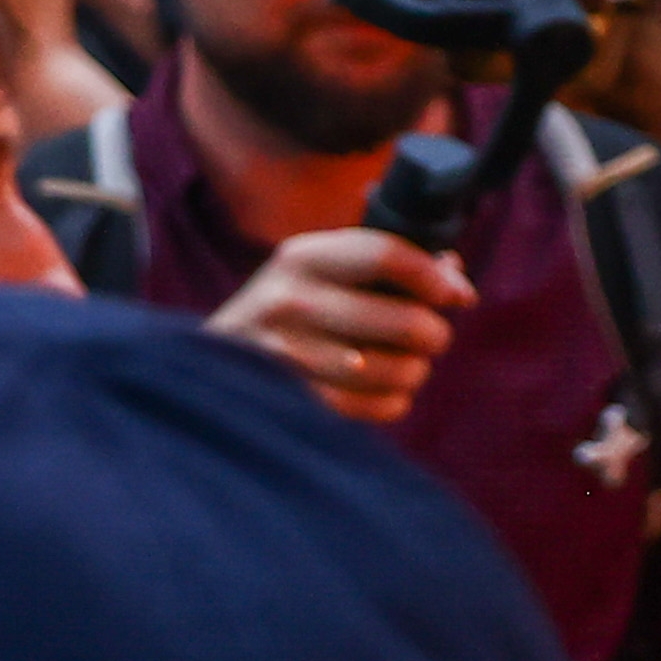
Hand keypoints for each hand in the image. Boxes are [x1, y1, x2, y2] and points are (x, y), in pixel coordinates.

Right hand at [206, 222, 465, 426]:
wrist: (203, 370)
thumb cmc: (288, 316)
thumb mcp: (321, 274)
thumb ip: (387, 268)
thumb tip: (457, 282)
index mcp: (301, 257)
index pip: (387, 255)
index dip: (435, 278)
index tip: (456, 296)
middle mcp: (289, 301)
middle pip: (407, 321)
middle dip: (434, 335)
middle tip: (428, 339)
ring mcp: (287, 355)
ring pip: (399, 369)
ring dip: (413, 372)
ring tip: (401, 367)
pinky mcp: (293, 401)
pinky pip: (379, 405)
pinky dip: (392, 402)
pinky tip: (380, 392)